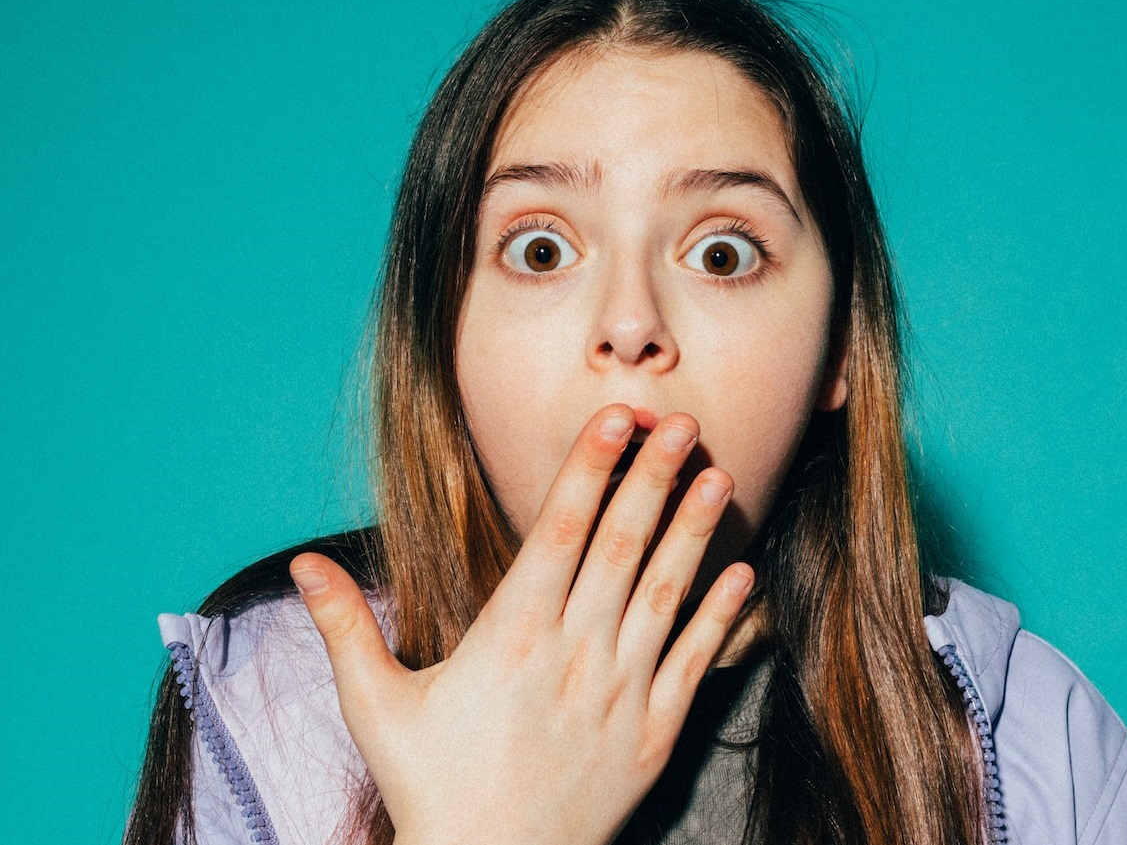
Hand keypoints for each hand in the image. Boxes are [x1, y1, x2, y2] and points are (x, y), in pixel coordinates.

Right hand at [290, 405, 753, 844]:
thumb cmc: (431, 789)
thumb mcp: (375, 707)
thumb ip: (344, 628)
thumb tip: (301, 563)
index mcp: (510, 636)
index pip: (557, 530)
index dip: (587, 468)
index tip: (614, 418)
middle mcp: (573, 655)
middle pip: (619, 547)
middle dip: (651, 477)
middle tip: (680, 419)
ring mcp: (620, 695)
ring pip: (664, 594)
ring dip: (693, 532)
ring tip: (717, 474)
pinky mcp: (653, 736)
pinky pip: (694, 664)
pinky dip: (721, 618)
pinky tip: (744, 576)